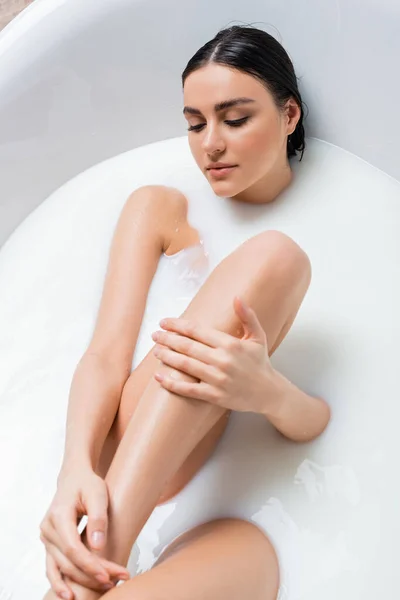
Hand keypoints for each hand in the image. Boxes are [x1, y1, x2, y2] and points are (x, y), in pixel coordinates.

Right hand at [40, 465, 128, 598]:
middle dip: (92, 574)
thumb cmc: (87, 483)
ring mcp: (46, 538)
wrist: (74, 478)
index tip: (109, 574)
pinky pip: (52, 567)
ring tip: (104, 585)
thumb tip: (98, 546)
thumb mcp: (98, 493)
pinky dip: (60, 583)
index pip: (73, 548)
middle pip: (68, 561)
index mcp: (58, 515)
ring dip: (81, 581)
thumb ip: (98, 518)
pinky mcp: (49, 544)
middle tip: (117, 579)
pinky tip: (70, 596)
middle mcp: (48, 529)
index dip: (90, 564)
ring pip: (61, 567)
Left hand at [151, 297, 278, 414]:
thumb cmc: (260, 362)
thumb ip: (247, 316)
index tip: (164, 322)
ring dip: (167, 356)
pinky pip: (188, 390)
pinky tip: (159, 376)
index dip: (178, 325)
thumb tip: (237, 297)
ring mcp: (217, 379)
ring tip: (155, 350)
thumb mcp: (258, 336)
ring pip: (185, 366)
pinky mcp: (214, 396)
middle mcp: (222, 360)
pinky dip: (172, 383)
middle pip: (187, 347)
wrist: (268, 392)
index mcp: (230, 344)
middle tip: (154, 335)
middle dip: (168, 339)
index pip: (197, 331)